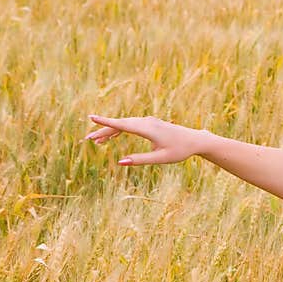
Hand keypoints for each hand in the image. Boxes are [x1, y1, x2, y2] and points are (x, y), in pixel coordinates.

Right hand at [83, 114, 206, 164]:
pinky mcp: (150, 124)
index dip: (106, 122)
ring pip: (124, 124)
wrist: (194, 140)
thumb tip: (120, 162)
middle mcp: (146, 122)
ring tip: (95, 140)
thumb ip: (140, 160)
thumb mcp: (160, 159)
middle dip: (103, 130)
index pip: (123, 125)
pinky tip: (111, 137)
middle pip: (120, 124)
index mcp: (148, 129)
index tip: (91, 118)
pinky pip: (131, 125)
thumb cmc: (179, 151)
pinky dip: (120, 130)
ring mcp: (148, 121)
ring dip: (110, 131)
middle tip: (87, 139)